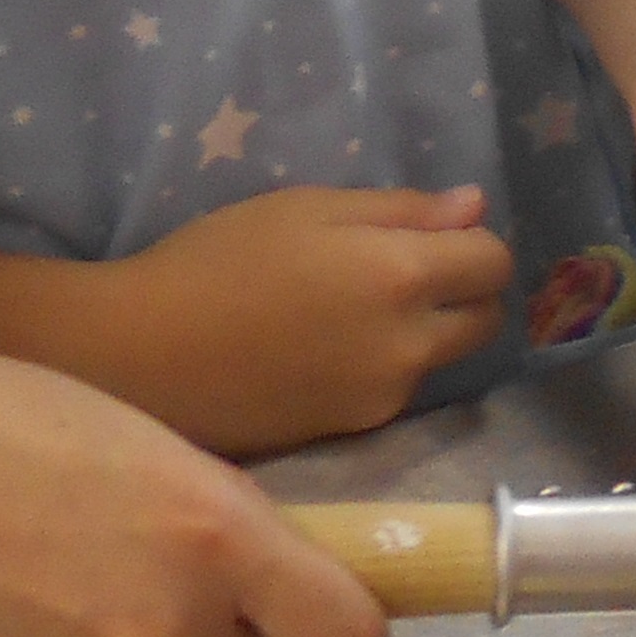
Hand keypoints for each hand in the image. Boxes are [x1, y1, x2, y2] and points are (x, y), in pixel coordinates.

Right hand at [104, 186, 512, 456]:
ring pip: (443, 357)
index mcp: (401, 277)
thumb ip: (401, 211)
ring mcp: (385, 396)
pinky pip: (398, 388)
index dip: (471, 241)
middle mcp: (410, 345)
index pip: (493, 261)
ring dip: (425, 331)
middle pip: (486, 319)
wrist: (143, 357)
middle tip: (403, 271)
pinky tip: (324, 349)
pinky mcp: (356, 429)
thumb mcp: (305, 209)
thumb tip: (476, 207)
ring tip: (350, 310)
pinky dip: (385, 365)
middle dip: (465, 292)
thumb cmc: (215, 262)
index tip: (433, 234)